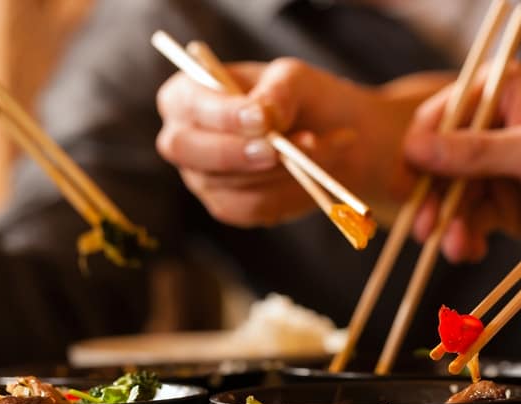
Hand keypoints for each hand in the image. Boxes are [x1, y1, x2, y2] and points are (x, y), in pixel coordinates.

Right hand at [156, 58, 420, 226]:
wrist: (335, 135)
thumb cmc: (305, 98)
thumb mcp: (296, 79)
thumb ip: (278, 90)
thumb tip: (264, 115)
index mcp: (188, 95)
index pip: (189, 104)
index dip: (222, 114)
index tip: (262, 119)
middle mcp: (186, 138)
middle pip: (187, 150)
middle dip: (234, 151)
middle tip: (276, 150)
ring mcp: (204, 177)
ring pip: (229, 181)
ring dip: (279, 168)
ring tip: (319, 144)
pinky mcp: (230, 206)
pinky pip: (253, 206)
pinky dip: (288, 189)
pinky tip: (313, 170)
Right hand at [404, 64, 520, 262]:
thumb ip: (476, 151)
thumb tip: (414, 149)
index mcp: (499, 93)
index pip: (438, 118)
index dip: (418, 153)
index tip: (407, 187)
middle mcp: (491, 126)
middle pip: (439, 163)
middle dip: (433, 199)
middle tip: (424, 231)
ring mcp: (495, 165)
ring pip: (453, 195)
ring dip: (449, 224)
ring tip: (454, 248)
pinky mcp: (503, 199)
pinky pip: (473, 217)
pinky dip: (467, 235)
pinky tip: (468, 249)